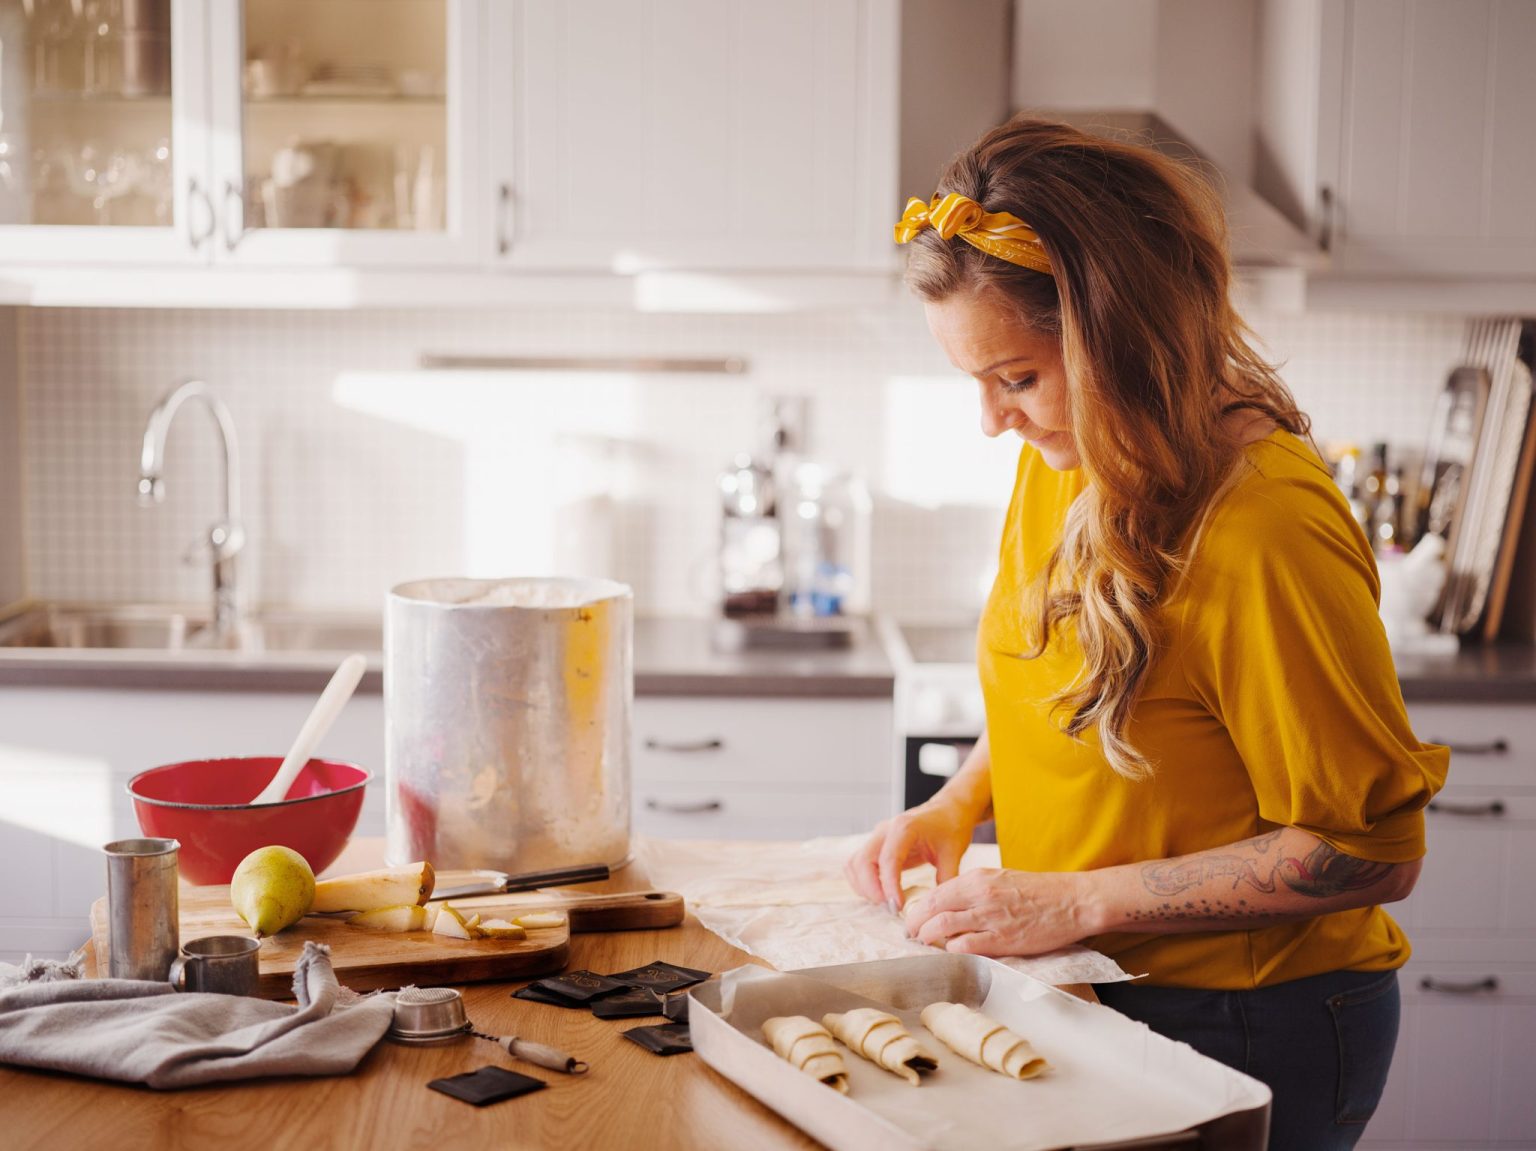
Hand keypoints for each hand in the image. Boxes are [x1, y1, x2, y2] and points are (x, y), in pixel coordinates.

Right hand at [844, 798, 976, 908]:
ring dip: (863, 886)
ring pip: (854, 864)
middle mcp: (885, 830)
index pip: (888, 860)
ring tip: (886, 902)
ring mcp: (877, 837)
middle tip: (890, 908)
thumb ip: (946, 879)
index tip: (898, 906)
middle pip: (862, 861)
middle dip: (871, 889)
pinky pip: (856, 864)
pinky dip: (862, 882)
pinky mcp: (875, 845)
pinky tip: (880, 894)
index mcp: (904, 828)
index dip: (889, 886)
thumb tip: (938, 907)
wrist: (947, 809)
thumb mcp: (953, 852)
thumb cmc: (950, 826)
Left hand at [902, 868, 1099, 956]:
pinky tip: (952, 951)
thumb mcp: (999, 879)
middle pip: (931, 909)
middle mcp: (979, 895)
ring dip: (928, 937)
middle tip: (910, 933)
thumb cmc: (1038, 891)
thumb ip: (973, 891)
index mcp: (977, 879)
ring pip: (942, 927)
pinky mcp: (1002, 940)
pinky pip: (965, 947)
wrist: (1072, 901)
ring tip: (925, 943)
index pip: (934, 893)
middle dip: (914, 923)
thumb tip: (948, 905)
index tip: (913, 917)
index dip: (918, 908)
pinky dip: (952, 950)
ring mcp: (990, 918)